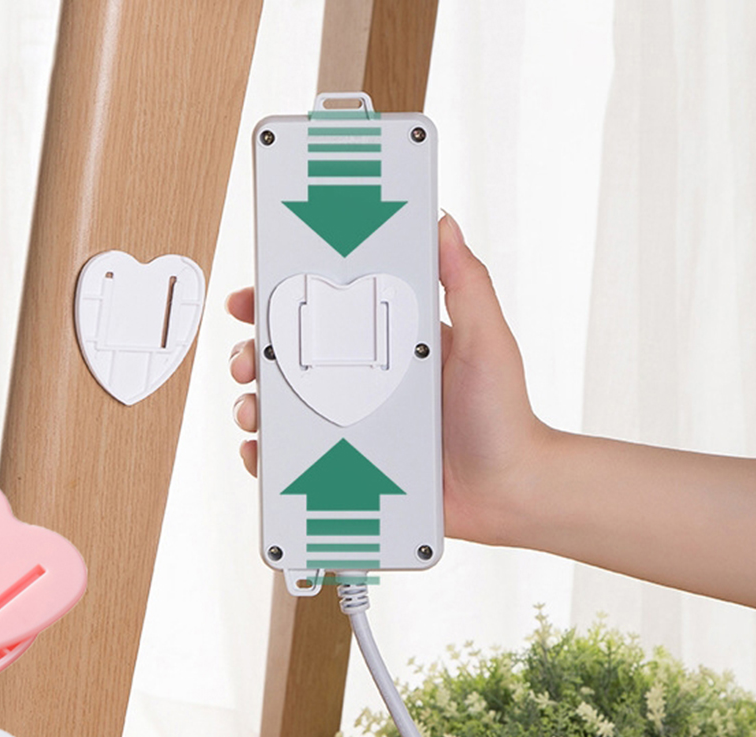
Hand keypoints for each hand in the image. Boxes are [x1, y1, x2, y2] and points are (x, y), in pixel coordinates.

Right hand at [227, 215, 551, 544]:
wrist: (508, 493)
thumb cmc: (504, 418)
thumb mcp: (487, 342)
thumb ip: (466, 284)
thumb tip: (444, 224)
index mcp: (389, 346)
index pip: (325, 313)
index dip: (283, 302)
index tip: (254, 298)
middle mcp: (363, 382)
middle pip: (290, 361)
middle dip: (254, 355)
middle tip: (248, 361)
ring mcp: (352, 426)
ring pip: (285, 410)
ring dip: (254, 405)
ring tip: (252, 412)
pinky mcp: (348, 468)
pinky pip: (296, 460)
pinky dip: (269, 457)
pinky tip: (262, 453)